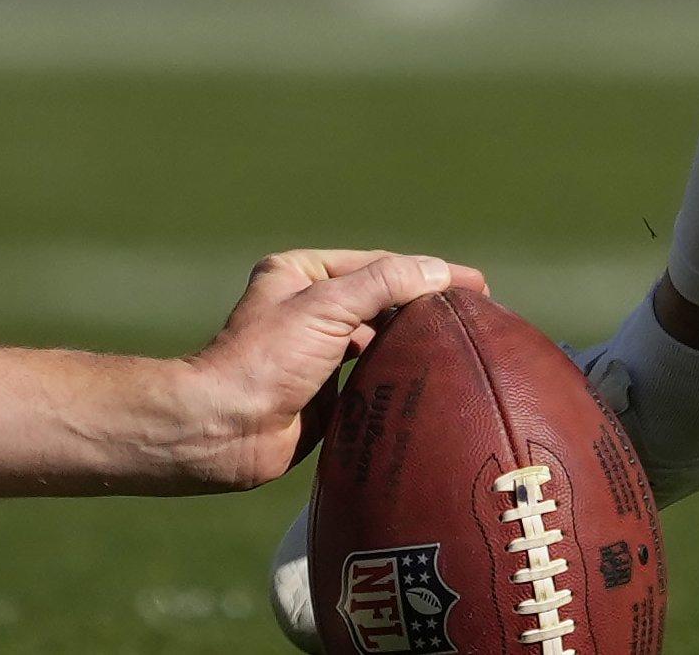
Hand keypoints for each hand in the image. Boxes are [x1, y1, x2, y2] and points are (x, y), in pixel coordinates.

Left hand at [169, 249, 484, 491]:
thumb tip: (440, 271)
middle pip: (382, 304)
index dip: (428, 273)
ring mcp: (316, 356)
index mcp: (301, 274)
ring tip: (462, 350)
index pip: (380, 267)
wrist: (221, 430)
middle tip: (477, 318)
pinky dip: (399, 381)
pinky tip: (431, 387)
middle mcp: (308, 311)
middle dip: (425, 310)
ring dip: (414, 346)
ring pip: (379, 344)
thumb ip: (386, 284)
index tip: (477, 284)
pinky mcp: (324, 398)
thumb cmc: (264, 360)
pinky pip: (371, 383)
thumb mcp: (327, 305)